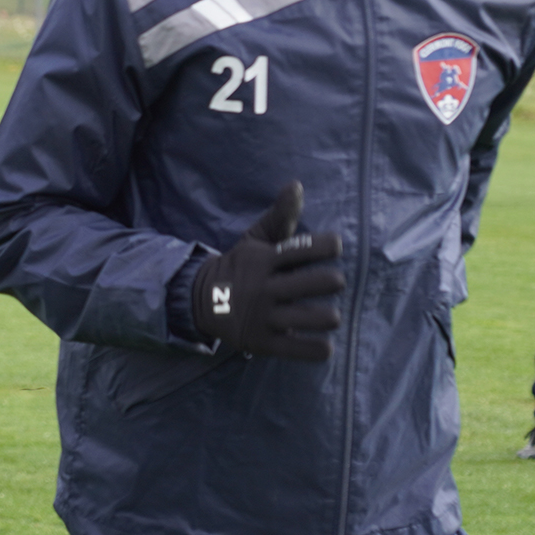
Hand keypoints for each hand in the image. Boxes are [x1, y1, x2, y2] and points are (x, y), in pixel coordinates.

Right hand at [191, 181, 345, 360]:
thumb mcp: (255, 240)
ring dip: (330, 316)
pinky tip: (322, 342)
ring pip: (318, 317)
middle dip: (333, 281)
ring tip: (327, 315)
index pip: (307, 248)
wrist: (201, 301)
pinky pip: (304, 349)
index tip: (333, 248)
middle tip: (330, 283)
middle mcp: (264, 287)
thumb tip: (296, 185)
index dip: (329, 246)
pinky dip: (320, 347)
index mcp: (264, 259)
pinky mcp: (263, 343)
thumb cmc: (241, 267)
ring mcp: (264, 317)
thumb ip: (280, 215)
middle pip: (322, 282)